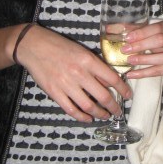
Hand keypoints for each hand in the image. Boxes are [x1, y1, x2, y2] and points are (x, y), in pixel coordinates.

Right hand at [15, 24, 129, 121]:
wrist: (34, 46)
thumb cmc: (59, 46)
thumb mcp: (82, 51)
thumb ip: (95, 66)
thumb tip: (109, 81)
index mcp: (88, 60)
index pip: (112, 78)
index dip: (123, 89)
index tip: (128, 95)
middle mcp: (79, 73)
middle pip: (103, 96)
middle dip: (114, 107)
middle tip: (118, 111)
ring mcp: (66, 84)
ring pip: (88, 106)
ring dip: (99, 114)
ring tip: (105, 116)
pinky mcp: (54, 92)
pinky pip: (71, 109)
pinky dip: (81, 116)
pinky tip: (88, 118)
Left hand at [121, 19, 162, 80]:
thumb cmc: (162, 41)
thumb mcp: (151, 32)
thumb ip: (134, 30)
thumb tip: (110, 28)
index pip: (158, 27)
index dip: (142, 33)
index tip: (128, 38)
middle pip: (161, 41)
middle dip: (142, 45)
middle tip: (125, 50)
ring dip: (144, 59)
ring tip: (129, 61)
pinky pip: (159, 71)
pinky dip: (144, 73)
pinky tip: (132, 74)